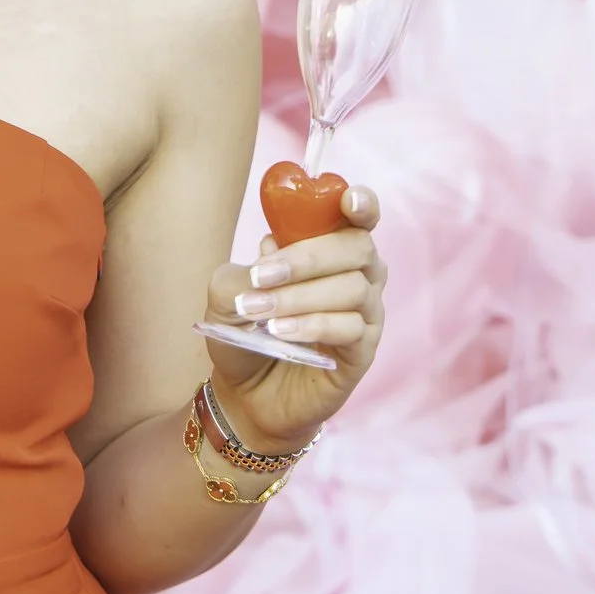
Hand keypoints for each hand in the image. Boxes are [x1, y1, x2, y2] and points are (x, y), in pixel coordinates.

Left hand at [198, 185, 385, 450]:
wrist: (245, 393)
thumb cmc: (244, 330)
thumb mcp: (229, 292)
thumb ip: (247, 268)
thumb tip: (272, 248)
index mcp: (331, 248)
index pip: (360, 216)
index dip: (361, 203)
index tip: (348, 199)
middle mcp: (359, 275)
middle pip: (357, 247)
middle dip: (306, 257)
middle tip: (261, 276)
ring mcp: (365, 314)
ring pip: (351, 288)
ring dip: (298, 296)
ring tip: (255, 312)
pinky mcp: (363, 352)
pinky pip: (351, 327)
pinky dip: (312, 325)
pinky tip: (280, 333)